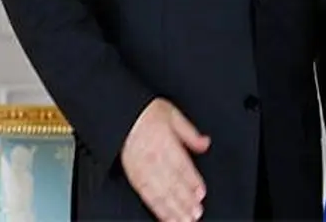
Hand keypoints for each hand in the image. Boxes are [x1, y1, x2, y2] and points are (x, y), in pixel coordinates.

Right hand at [120, 98, 209, 221]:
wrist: (120, 115)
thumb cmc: (145, 114)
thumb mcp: (173, 115)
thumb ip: (190, 132)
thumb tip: (205, 143)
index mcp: (164, 143)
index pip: (181, 166)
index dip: (191, 181)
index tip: (201, 193)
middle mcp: (153, 159)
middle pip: (171, 183)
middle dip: (184, 201)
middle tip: (195, 213)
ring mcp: (142, 170)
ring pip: (159, 194)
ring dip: (172, 209)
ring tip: (183, 220)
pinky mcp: (134, 178)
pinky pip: (146, 196)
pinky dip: (156, 209)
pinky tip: (165, 217)